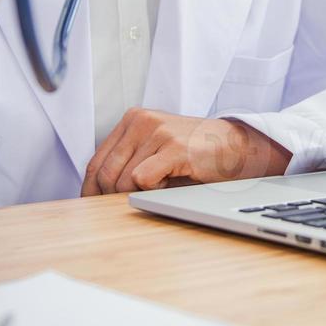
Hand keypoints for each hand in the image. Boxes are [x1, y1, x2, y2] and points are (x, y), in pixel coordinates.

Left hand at [80, 109, 292, 194]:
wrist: (234, 146)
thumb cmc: (194, 152)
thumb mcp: (154, 148)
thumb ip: (127, 160)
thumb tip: (95, 192)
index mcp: (132, 119)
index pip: (96, 161)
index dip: (91, 189)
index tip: (91, 207)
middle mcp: (141, 121)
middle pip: (106, 173)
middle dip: (112, 197)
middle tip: (132, 202)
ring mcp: (158, 132)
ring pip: (123, 180)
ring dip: (138, 192)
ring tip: (162, 183)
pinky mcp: (173, 148)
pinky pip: (142, 180)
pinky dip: (152, 189)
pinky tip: (169, 182)